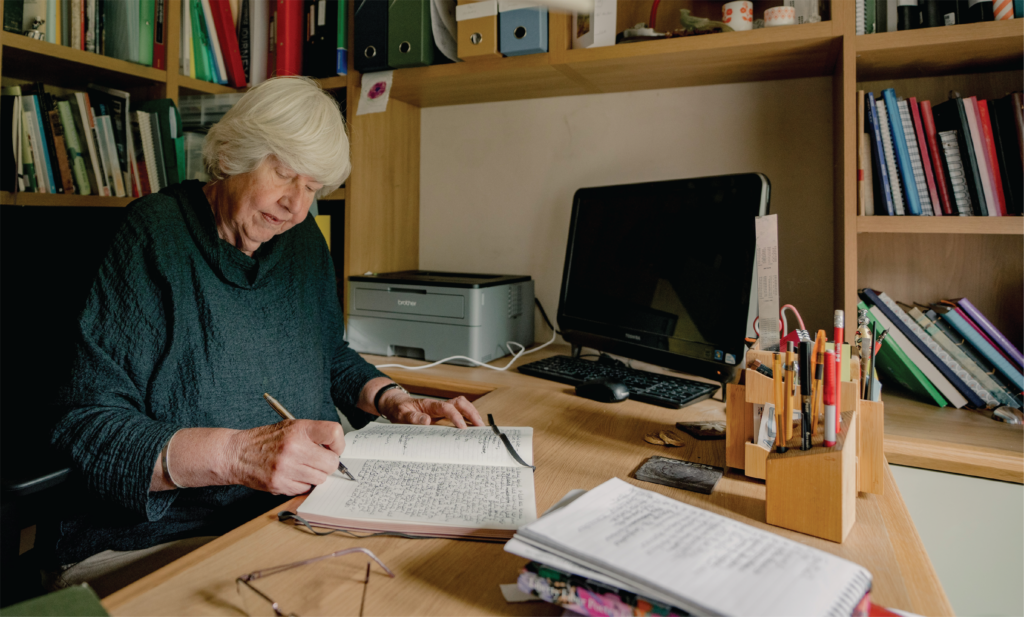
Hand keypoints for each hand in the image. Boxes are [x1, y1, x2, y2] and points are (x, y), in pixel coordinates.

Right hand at [228, 420, 344, 494]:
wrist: (236, 453)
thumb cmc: (266, 440)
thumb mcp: (290, 427)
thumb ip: (313, 436)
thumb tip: (336, 451)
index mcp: (299, 429)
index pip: (334, 432)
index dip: (338, 444)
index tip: (333, 448)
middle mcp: (293, 447)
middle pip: (331, 462)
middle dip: (328, 464)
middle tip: (318, 461)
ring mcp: (286, 467)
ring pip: (320, 479)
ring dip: (315, 475)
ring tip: (302, 468)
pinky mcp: (279, 484)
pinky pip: (305, 489)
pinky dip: (302, 484)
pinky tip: (292, 475)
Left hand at [378, 392, 485, 428]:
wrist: (397, 405)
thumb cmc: (400, 410)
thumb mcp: (401, 414)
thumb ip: (412, 417)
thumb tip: (426, 420)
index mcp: (430, 405)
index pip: (447, 407)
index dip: (456, 417)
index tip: (462, 428)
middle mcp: (439, 405)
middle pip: (461, 403)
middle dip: (472, 413)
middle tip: (480, 426)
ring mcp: (442, 409)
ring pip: (462, 406)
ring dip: (473, 414)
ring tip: (480, 428)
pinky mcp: (443, 414)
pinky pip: (459, 413)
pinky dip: (468, 418)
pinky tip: (473, 428)